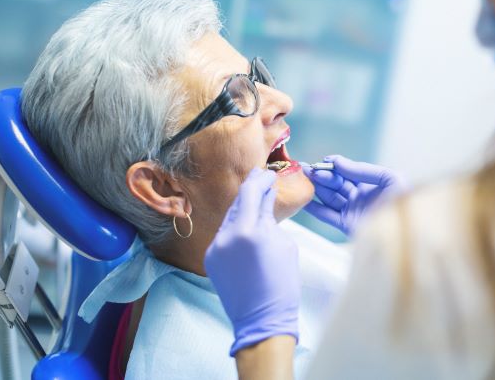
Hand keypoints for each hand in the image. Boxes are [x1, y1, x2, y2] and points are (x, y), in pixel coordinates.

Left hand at [204, 168, 300, 356]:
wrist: (262, 319)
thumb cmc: (282, 285)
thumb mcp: (284, 246)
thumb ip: (270, 220)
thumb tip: (265, 201)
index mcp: (250, 231)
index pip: (252, 194)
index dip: (261, 181)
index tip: (268, 174)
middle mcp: (227, 236)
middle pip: (238, 202)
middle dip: (250, 188)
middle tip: (260, 175)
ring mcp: (216, 247)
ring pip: (229, 217)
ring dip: (242, 207)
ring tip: (254, 197)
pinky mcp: (210, 258)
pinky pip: (224, 234)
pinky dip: (235, 225)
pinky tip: (245, 222)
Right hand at [303, 155, 404, 235]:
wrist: (405, 233)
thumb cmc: (404, 204)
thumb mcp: (390, 179)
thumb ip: (363, 170)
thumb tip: (338, 162)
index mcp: (373, 185)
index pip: (350, 173)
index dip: (336, 166)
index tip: (325, 160)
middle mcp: (361, 198)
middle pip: (337, 184)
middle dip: (323, 175)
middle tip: (309, 169)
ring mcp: (353, 211)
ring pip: (330, 197)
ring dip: (316, 187)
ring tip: (304, 177)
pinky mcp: (346, 226)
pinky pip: (326, 215)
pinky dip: (313, 207)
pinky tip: (303, 198)